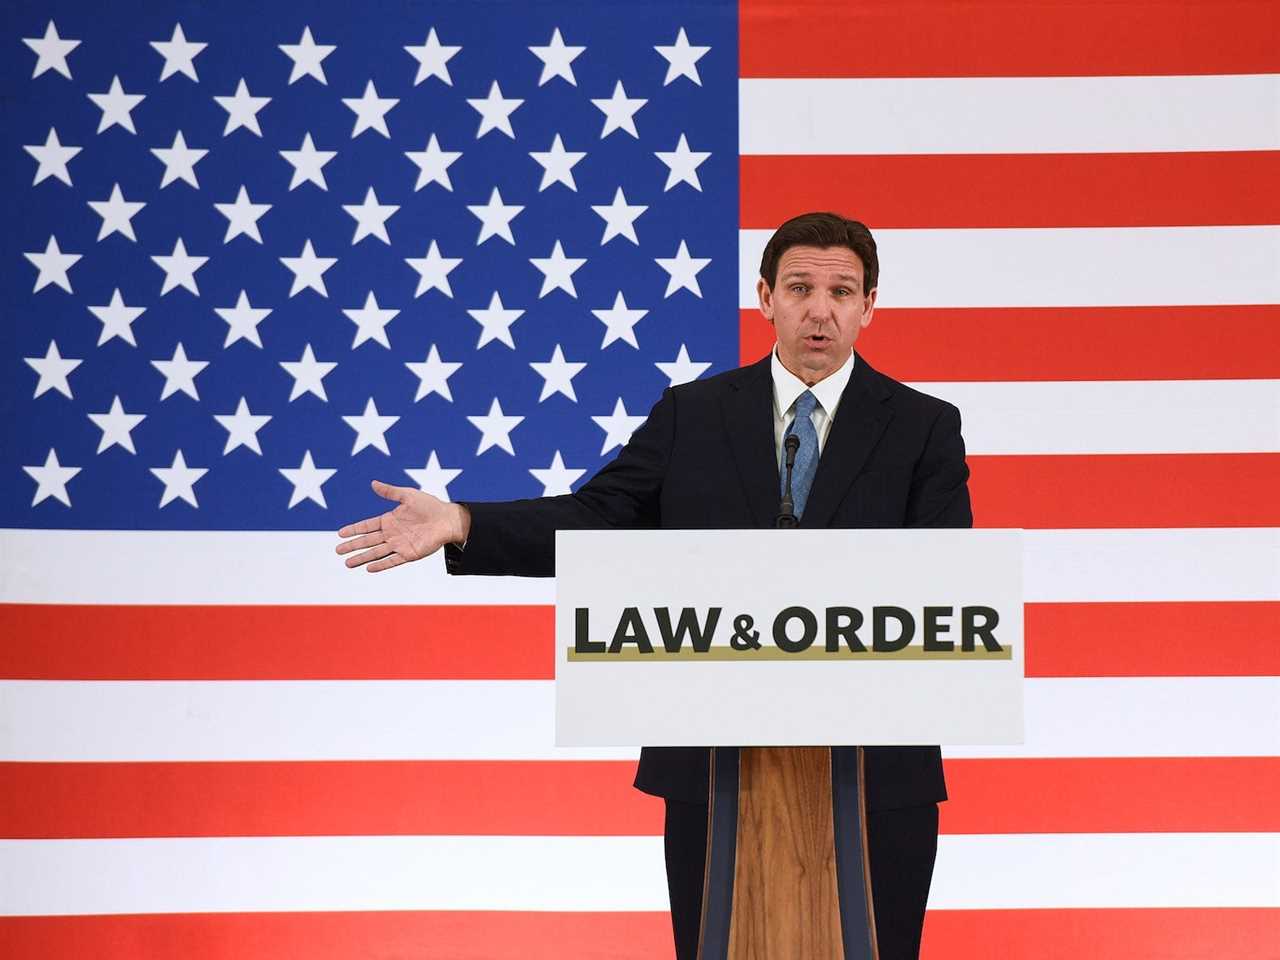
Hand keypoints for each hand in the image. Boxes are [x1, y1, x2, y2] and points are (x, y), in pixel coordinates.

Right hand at [336, 480, 470, 572]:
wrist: (448, 519)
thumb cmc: (430, 506)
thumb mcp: (408, 495)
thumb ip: (390, 492)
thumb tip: (373, 483)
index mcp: (389, 520)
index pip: (367, 526)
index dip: (354, 529)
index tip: (340, 533)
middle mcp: (392, 534)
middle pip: (368, 541)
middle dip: (353, 546)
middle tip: (338, 551)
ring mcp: (399, 544)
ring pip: (376, 552)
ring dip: (362, 558)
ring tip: (347, 563)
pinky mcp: (409, 553)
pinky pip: (392, 560)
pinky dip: (381, 564)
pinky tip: (369, 568)